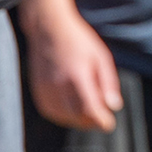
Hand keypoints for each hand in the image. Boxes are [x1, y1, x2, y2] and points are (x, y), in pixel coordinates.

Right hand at [26, 6, 122, 131]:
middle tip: (101, 115)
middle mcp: (58, 85)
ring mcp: (45, 89)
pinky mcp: (38, 92)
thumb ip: (108, 83)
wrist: (48, 28)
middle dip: (92, 121)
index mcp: (76, 76)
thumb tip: (114, 107)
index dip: (101, 121)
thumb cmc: (78, 41)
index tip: (109, 124)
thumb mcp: (101, 56)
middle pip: (77, 117)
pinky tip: (73, 104)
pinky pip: (53, 113)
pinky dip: (65, 114)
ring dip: (78, 119)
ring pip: (64, 118)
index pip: (89, 109)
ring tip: (87, 107)